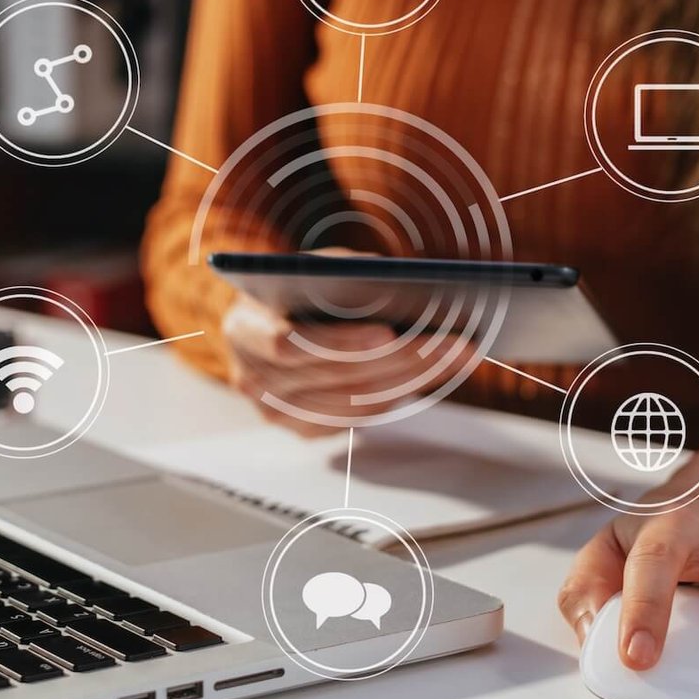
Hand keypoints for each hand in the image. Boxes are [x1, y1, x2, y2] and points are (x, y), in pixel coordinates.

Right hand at [219, 249, 474, 436]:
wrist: (274, 317)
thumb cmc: (296, 287)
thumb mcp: (314, 268)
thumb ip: (344, 275)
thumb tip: (400, 286)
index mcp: (243, 329)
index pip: (288, 344)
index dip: (339, 342)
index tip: (388, 331)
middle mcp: (252, 378)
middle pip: (333, 377)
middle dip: (399, 358)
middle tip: (451, 342)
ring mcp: (275, 411)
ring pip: (352, 404)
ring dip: (410, 380)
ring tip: (455, 357)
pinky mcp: (302, 429)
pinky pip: (356, 419)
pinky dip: (396, 396)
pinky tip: (430, 374)